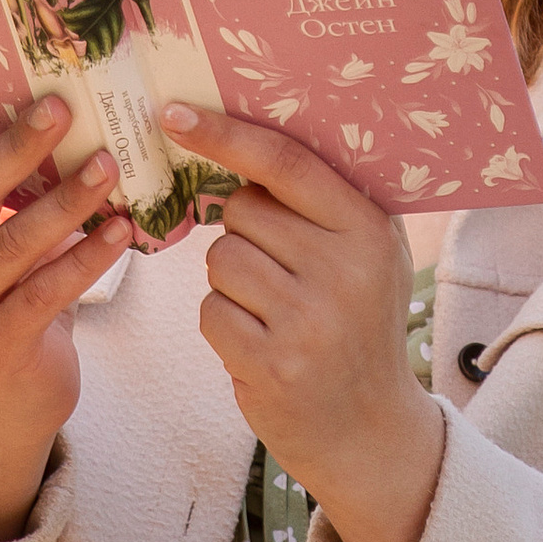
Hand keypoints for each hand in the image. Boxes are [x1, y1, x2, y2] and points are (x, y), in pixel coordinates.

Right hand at [0, 21, 129, 541]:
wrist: (8, 389)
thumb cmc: (14, 279)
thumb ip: (3, 167)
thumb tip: (54, 74)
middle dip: (11, 148)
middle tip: (60, 104)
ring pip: (9, 245)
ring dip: (64, 204)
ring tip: (110, 166)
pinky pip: (44, 296)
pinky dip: (86, 261)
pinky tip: (124, 232)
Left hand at [165, 102, 445, 541]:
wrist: (369, 428)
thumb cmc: (354, 324)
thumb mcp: (364, 255)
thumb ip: (319, 202)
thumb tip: (238, 136)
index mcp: (368, 228)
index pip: (284, 163)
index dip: (224, 134)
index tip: (172, 113)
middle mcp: (344, 269)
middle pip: (241, 212)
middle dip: (242, 234)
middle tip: (279, 273)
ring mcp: (309, 320)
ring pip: (220, 260)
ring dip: (231, 283)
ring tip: (273, 312)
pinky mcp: (274, 365)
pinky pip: (211, 312)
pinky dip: (223, 324)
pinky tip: (260, 344)